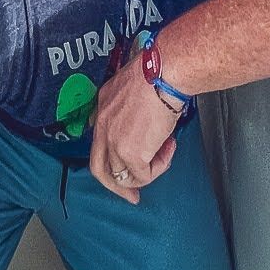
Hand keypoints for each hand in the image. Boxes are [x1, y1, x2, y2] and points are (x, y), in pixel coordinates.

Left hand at [90, 54, 180, 204]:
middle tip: (133, 196)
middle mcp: (102, 127)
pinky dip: (160, 166)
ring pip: (125, 175)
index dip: (111, 159)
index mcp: (102, 107)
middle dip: (116, 187)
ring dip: (149, 169)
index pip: (99, 142)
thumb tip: (140, 123)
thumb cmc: (156, 74)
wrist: (162, 74)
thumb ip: (128, 107)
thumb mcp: (132, 86)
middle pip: (99, 168)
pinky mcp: (131, 154)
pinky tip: (170, 146)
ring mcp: (114, 143)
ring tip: (165, 150)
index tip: (122, 169)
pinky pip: (145, 174)